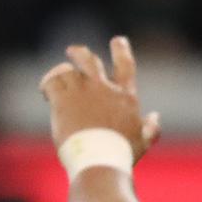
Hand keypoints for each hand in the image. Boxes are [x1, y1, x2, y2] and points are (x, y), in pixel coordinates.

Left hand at [39, 36, 160, 161]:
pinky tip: (45, 93)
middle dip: (80, 54)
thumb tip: (155, 116)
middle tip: (73, 52)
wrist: (99, 161)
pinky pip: (52, 81)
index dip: (121, 49)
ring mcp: (82, 91)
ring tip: (56, 79)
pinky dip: (47, 84)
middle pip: (89, 59)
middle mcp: (104, 88)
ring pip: (67, 69)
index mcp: (125, 97)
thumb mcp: (142, 141)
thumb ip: (151, 128)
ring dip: (61, 73)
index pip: (125, 64)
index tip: (118, 40)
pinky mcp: (63, 99)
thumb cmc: (122, 154)